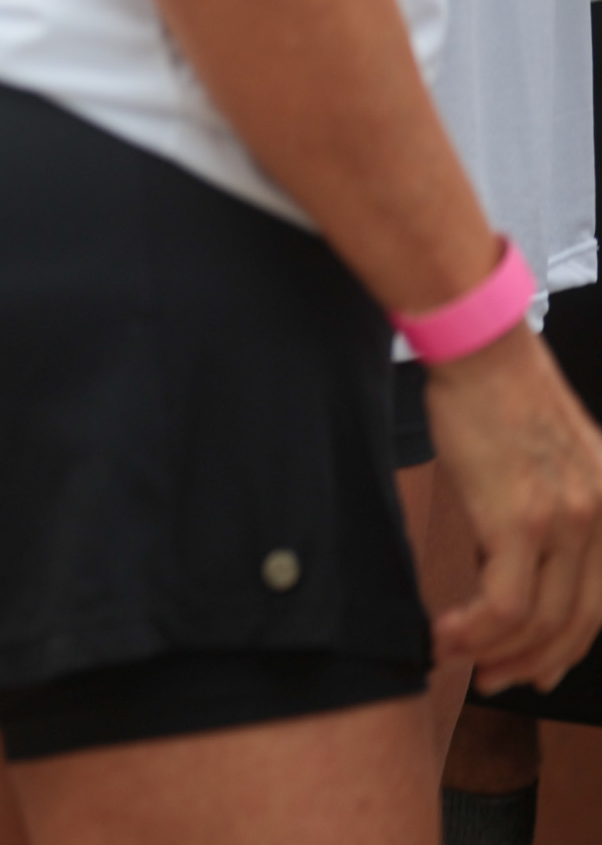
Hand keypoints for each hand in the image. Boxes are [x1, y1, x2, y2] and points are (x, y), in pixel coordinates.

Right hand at [426, 322, 601, 692]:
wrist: (483, 355)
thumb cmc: (500, 398)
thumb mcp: (551, 459)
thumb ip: (554, 509)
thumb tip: (516, 556)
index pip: (598, 604)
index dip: (566, 648)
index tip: (533, 668)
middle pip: (574, 623)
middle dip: (532, 663)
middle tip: (495, 680)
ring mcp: (566, 524)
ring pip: (539, 622)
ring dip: (495, 652)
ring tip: (456, 656)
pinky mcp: (521, 521)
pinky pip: (505, 602)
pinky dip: (475, 630)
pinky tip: (447, 632)